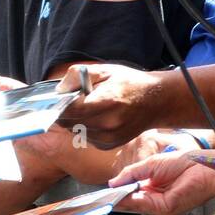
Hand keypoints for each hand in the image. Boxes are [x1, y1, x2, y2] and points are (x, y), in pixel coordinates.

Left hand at [53, 63, 169, 148]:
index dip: (60, 105)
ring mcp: (109, 136)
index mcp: (106, 101)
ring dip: (75, 121)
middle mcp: (108, 122)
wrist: (156, 102)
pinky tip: (98, 118)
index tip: (58, 99)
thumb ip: (78, 75)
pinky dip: (86, 128)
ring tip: (90, 108)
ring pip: (75, 131)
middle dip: (65, 113)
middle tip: (73, 102)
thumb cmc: (129, 83)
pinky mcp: (110, 145)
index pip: (69, 109)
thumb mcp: (105, 70)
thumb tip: (59, 89)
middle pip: (68, 123)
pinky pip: (86, 137)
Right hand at [108, 137, 214, 214]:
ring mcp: (160, 205)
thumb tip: (112, 183)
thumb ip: (130, 174)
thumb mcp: (149, 165)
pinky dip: (131, 201)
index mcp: (151, 188)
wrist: (203, 166)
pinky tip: (122, 195)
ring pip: (134, 205)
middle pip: (129, 202)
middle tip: (100, 198)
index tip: (102, 193)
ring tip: (108, 195)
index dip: (116, 193)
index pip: (129, 193)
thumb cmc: (185, 162)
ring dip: (120, 200)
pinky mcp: (166, 208)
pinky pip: (143, 205)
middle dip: (115, 199)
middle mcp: (155, 198)